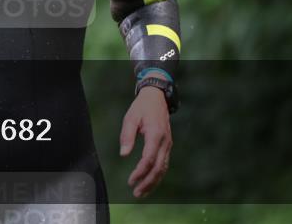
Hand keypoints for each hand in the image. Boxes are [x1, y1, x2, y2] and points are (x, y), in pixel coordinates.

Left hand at [119, 82, 171, 197]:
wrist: (157, 97)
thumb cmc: (141, 107)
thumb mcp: (130, 117)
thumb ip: (127, 136)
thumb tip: (123, 155)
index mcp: (155, 134)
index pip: (149, 158)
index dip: (140, 172)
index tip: (131, 181)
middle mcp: (165, 141)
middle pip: (159, 168)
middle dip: (148, 182)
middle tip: (136, 193)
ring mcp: (168, 144)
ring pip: (163, 168)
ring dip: (153, 182)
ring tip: (141, 192)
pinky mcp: (167, 146)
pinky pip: (164, 164)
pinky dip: (157, 175)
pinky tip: (149, 182)